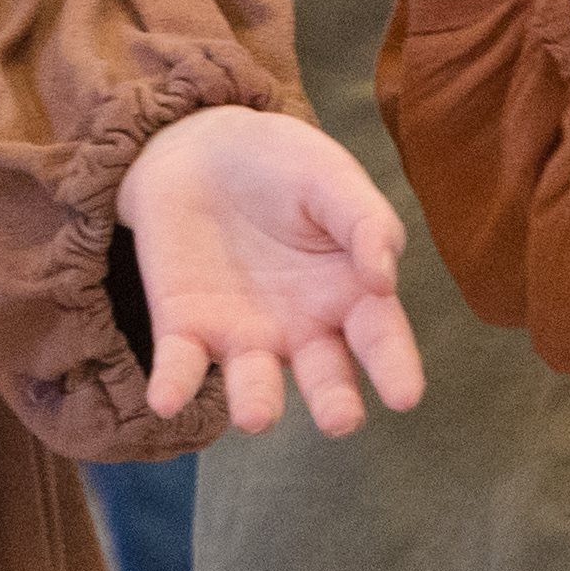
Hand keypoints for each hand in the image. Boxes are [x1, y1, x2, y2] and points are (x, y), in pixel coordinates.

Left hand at [118, 104, 425, 434]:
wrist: (203, 149)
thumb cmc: (286, 168)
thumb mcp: (331, 177)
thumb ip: (363, 220)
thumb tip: (384, 277)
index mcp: (350, 295)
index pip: (380, 337)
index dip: (394, 367)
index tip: (404, 396)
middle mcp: (303, 329)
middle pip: (325, 376)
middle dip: (334, 401)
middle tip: (341, 421)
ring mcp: (244, 334)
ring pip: (254, 382)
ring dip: (255, 403)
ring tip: (255, 418)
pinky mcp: (185, 327)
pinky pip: (181, 363)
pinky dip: (175, 384)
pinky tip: (165, 400)